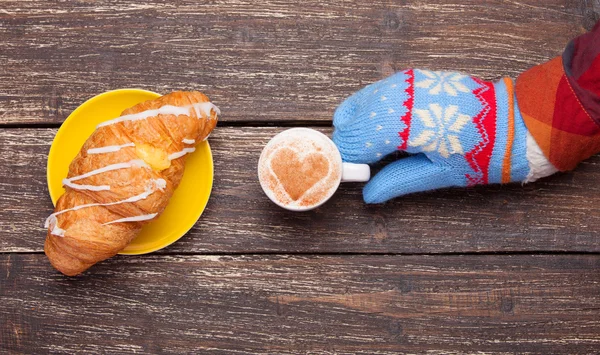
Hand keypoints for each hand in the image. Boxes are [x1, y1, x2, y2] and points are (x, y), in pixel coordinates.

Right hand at [333, 69, 549, 202]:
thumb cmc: (483, 152)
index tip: (348, 175)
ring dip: (359, 125)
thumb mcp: (439, 175)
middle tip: (361, 165)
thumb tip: (368, 195)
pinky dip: (371, 110)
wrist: (516, 122)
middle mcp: (403, 96)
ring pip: (361, 101)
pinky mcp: (414, 77)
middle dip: (350, 142)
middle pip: (351, 117)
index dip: (347, 159)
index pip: (356, 139)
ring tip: (373, 149)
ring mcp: (408, 82)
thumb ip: (397, 181)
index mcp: (408, 124)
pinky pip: (377, 91)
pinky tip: (384, 129)